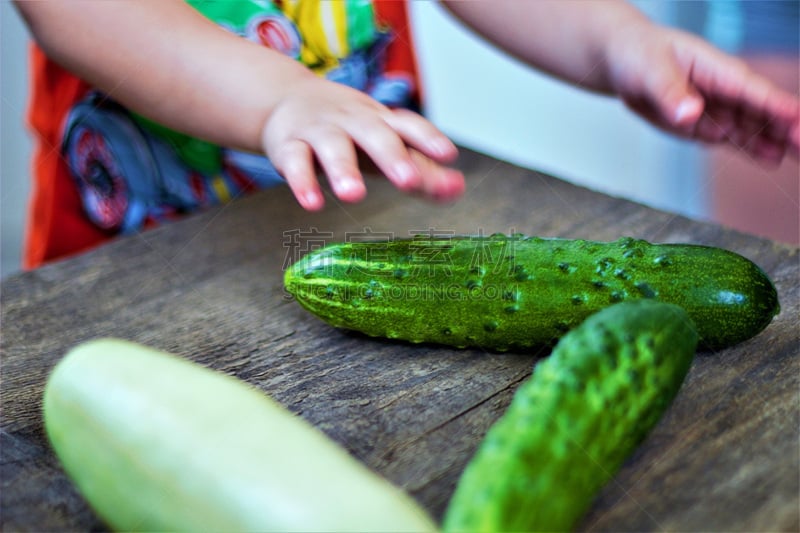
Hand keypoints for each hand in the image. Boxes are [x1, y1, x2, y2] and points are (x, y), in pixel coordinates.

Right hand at [261, 76, 464, 209]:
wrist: (286, 100)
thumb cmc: (350, 131)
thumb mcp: (386, 145)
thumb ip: (421, 170)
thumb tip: (458, 189)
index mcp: (381, 121)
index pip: (408, 125)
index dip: (428, 138)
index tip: (448, 155)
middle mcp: (353, 122)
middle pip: (374, 134)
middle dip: (392, 156)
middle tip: (409, 181)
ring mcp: (320, 131)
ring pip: (332, 147)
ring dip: (344, 170)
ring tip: (354, 196)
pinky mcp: (289, 146)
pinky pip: (295, 162)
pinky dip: (302, 183)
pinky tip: (312, 204)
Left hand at [605, 23, 799, 163]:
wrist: (625, 63)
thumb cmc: (640, 56)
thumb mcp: (650, 71)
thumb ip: (670, 93)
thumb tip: (689, 114)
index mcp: (714, 68)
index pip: (748, 89)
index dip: (773, 105)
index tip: (796, 119)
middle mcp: (722, 89)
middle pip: (760, 110)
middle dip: (784, 126)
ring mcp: (715, 109)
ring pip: (751, 127)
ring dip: (774, 141)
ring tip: (796, 155)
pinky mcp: (704, 126)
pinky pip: (731, 139)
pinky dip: (751, 149)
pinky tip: (771, 159)